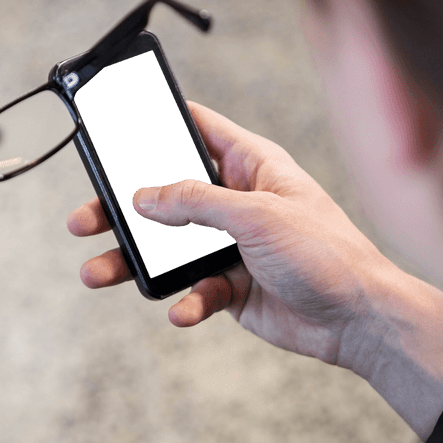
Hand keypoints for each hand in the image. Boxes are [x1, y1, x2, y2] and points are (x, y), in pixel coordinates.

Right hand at [67, 103, 442, 436]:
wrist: (358, 320)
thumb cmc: (326, 253)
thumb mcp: (257, 215)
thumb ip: (197, 202)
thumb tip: (144, 197)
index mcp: (250, 166)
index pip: (195, 129)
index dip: (156, 122)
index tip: (112, 124)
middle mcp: (236, 201)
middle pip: (166, 194)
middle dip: (123, 208)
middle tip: (84, 218)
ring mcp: (230, 245)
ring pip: (168, 248)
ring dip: (133, 261)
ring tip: (96, 272)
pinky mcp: (230, 286)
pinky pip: (192, 290)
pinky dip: (182, 301)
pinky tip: (181, 309)